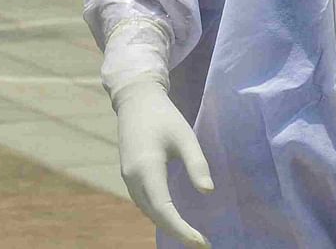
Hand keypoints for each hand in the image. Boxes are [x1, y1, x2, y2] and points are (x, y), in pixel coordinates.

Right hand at [101, 19, 211, 246]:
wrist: (135, 100)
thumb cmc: (164, 116)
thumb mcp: (185, 137)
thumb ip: (197, 164)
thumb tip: (207, 192)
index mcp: (147, 168)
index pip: (164, 210)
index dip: (182, 230)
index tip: (202, 242)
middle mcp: (133, 177)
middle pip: (154, 215)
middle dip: (177, 232)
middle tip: (202, 243)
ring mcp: (128, 177)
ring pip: (147, 211)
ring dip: (167, 224)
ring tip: (191, 234)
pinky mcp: (128, 175)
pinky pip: (144, 202)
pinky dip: (159, 214)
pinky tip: (174, 217)